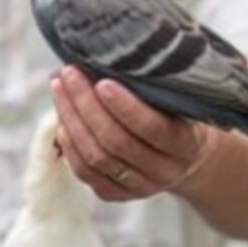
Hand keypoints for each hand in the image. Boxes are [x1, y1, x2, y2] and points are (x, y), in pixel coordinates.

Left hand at [50, 66, 219, 201]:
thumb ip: (152, 83)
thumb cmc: (179, 113)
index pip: (153, 128)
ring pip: (96, 158)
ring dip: (71, 119)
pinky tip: (62, 117)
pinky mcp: (117, 195)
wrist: (188, 156)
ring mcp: (141, 187)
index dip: (125, 107)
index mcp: (186, 144)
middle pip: (116, 142)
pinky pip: (85, 172)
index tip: (102, 81)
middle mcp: (165, 171)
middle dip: (86, 105)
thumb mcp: (179, 98)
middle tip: (69, 73)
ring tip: (59, 87)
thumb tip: (105, 51)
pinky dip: (69, 144)